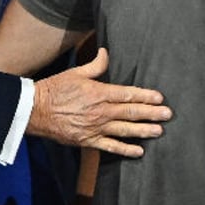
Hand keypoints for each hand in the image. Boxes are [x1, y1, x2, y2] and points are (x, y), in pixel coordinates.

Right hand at [27, 48, 170, 156]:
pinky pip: (111, 147)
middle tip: (168, 115)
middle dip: (151, 113)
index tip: (160, 97)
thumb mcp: (75, 72)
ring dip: (143, 130)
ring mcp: (95, 128)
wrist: (36, 110)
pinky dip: (125, 150)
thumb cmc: (55, 89)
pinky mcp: (88, 141)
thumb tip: (106, 53)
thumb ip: (95, 66)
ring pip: (125, 130)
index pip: (128, 94)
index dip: (145, 96)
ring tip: (159, 131)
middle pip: (131, 112)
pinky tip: (139, 151)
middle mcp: (100, 111)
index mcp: (98, 92)